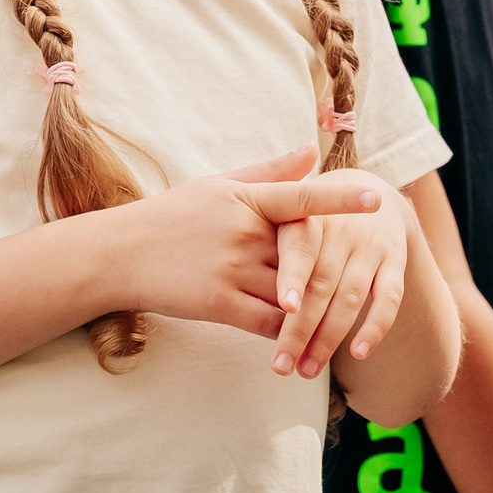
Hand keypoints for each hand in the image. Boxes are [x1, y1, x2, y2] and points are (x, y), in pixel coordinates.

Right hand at [101, 150, 391, 350]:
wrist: (117, 254)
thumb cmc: (171, 216)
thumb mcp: (218, 186)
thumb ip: (270, 172)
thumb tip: (312, 150)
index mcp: (246, 200)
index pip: (301, 198)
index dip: (341, 200)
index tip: (375, 199)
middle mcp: (243, 232)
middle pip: (304, 254)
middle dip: (331, 270)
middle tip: (363, 278)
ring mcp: (232, 268)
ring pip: (293, 293)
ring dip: (316, 311)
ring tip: (341, 324)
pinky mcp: (219, 303)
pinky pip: (268, 322)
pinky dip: (288, 333)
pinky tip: (299, 342)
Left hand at [267, 167, 416, 379]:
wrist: (372, 197)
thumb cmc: (312, 220)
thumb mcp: (286, 214)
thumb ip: (262, 242)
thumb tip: (230, 287)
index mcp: (309, 216)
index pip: (300, 249)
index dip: (294, 277)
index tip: (285, 306)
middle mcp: (342, 229)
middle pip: (322, 284)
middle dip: (301, 329)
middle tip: (280, 366)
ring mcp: (370, 246)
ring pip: (350, 297)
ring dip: (329, 338)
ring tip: (306, 370)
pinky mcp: (395, 262)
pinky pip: (390, 298)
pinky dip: (375, 327)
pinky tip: (358, 353)